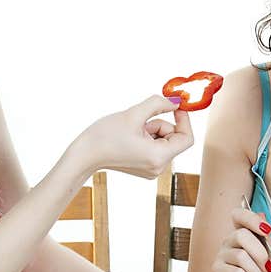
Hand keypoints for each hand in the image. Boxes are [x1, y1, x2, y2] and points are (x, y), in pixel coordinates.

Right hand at [73, 95, 193, 177]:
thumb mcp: (133, 114)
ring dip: (151, 130)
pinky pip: (155, 147)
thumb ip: (158, 103)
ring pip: (163, 141)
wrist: (83, 156)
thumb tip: (176, 101)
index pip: (186, 138)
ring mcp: (151, 170)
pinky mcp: (144, 168)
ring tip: (130, 130)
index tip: (175, 106)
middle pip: (173, 138)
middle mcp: (158, 167)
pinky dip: (146, 138)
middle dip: (159, 124)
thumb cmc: (104, 136)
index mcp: (158, 157)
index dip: (184, 120)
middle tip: (140, 121)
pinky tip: (129, 138)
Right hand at [212, 208, 270, 271]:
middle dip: (260, 253)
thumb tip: (261, 213)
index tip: (267, 231)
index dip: (251, 219)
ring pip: (240, 256)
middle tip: (269, 269)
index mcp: (244, 236)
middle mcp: (230, 244)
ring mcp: (221, 257)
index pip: (238, 215)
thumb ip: (267, 239)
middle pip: (241, 235)